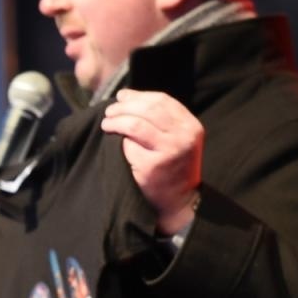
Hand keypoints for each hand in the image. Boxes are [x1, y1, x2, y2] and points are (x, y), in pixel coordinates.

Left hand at [100, 88, 202, 234]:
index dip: (139, 96)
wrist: (179, 200)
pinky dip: (120, 142)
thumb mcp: (177, 139)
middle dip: (125, 106)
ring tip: (106, 123)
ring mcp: (170, 150)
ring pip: (136, 124)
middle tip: (110, 110)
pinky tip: (114, 142)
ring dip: (117, 121)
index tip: (122, 96)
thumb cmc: (173, 167)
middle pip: (148, 109)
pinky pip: (130, 146)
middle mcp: (184, 136)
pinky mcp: (153, 165)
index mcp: (190, 125)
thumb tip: (128, 98)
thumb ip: (161, 120)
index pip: (162, 100)